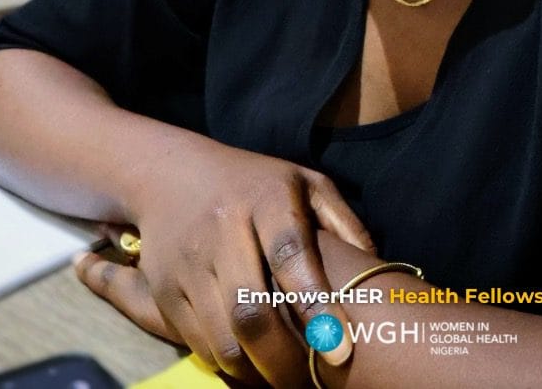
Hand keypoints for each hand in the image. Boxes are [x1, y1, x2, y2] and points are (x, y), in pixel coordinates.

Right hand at [73, 136, 375, 385]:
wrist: (171, 174)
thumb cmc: (254, 183)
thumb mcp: (304, 183)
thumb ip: (342, 221)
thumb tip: (375, 267)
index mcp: (266, 198)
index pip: (290, 255)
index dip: (316, 304)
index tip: (340, 348)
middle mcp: (223, 229)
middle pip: (249, 310)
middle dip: (283, 359)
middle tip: (309, 382)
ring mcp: (189, 262)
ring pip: (220, 338)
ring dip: (254, 371)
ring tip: (284, 379)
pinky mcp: (166, 289)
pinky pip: (195, 343)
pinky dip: (225, 364)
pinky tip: (250, 365)